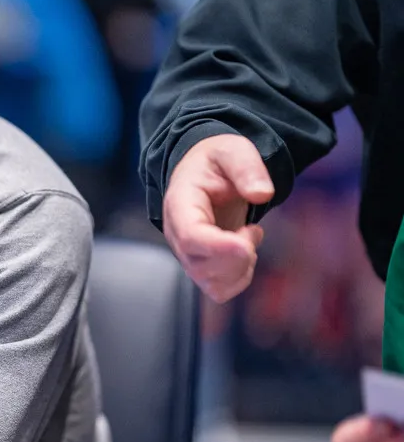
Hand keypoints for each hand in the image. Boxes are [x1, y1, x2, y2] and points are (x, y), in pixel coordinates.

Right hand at [162, 134, 273, 303]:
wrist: (205, 175)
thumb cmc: (216, 163)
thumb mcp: (233, 151)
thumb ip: (247, 168)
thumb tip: (263, 195)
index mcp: (180, 204)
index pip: (190, 237)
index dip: (219, 247)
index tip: (247, 244)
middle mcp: (177, 235)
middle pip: (201, 266)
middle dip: (238, 258)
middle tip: (253, 230)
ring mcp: (187, 255)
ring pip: (211, 283)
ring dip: (241, 267)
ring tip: (248, 236)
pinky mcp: (200, 268)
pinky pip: (220, 290)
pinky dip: (240, 277)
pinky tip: (243, 250)